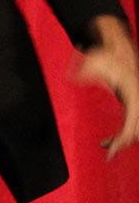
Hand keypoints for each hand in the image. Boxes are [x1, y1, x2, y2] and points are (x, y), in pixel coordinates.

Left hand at [75, 14, 138, 158]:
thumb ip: (84, 72)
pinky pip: (131, 125)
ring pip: (134, 130)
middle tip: (107, 153)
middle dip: (122, 144)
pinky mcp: (133, 105)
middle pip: (135, 131)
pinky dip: (122, 134)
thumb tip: (70, 77)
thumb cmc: (105, 57)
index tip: (109, 150)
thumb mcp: (93, 63)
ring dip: (121, 140)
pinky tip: (106, 141)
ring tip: (104, 146)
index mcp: (133, 96)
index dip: (122, 140)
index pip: (131, 126)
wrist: (116, 49)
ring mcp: (137, 104)